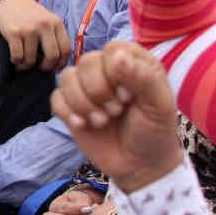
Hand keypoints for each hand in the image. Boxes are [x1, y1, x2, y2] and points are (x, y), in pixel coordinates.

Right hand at [0, 0, 70, 70]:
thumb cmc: (29, 13)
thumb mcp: (47, 19)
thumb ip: (54, 35)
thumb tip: (58, 61)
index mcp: (56, 22)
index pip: (66, 49)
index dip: (61, 63)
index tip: (55, 68)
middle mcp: (44, 25)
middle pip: (52, 56)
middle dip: (46, 66)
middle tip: (40, 67)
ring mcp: (29, 29)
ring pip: (32, 59)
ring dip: (27, 65)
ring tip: (24, 63)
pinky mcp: (14, 32)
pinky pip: (18, 56)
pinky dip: (17, 62)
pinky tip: (16, 59)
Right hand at [52, 41, 183, 192]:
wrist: (139, 165)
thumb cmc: (155, 131)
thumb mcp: (159, 105)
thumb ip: (143, 77)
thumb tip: (117, 56)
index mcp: (133, 63)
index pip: (112, 50)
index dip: (115, 72)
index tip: (129, 96)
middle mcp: (107, 70)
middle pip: (86, 62)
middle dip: (98, 91)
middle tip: (116, 112)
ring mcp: (86, 88)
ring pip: (67, 78)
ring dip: (83, 104)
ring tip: (102, 122)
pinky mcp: (70, 106)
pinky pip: (56, 98)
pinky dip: (68, 113)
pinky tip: (84, 126)